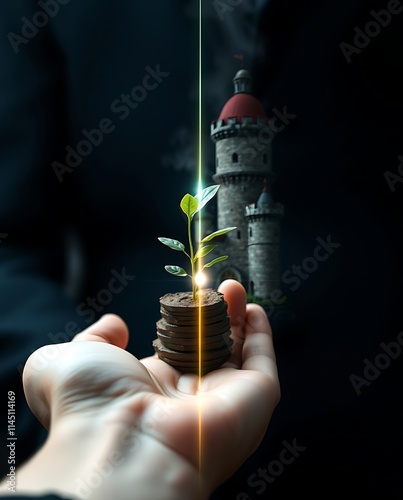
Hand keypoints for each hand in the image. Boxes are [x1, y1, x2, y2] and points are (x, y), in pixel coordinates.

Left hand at [0, 279, 279, 499]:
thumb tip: (115, 324)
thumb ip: (91, 338)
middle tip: (219, 287)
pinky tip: (255, 311)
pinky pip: (262, 365)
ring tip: (235, 287)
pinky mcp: (252, 402)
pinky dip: (262, 338)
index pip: (176, 351)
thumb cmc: (89, 404)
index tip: (188, 296)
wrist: (120, 445)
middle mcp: (188, 397)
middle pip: (211, 349)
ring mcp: (222, 400)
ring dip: (240, 319)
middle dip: (216, 316)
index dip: (184, 322)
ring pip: (238, 354)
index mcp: (151, 389)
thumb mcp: (66, 359)